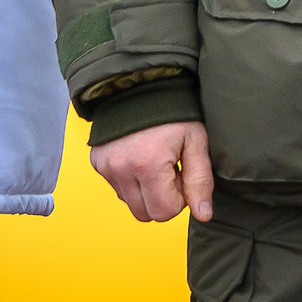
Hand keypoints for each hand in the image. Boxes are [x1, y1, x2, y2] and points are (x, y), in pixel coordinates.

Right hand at [90, 121, 214, 222]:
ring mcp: (106, 167)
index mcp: (148, 164)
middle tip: (172, 170)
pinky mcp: (97, 164)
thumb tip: (204, 215)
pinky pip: (117, 189)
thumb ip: (201, 180)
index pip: (164, 212)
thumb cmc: (175, 113)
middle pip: (145, 214)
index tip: (183, 174)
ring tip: (158, 162)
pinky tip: (142, 158)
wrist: (143, 86)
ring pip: (130, 203)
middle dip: (163, 199)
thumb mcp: (197, 142)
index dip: (180, 198)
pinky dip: (132, 181)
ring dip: (147, 191)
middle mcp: (121, 169)